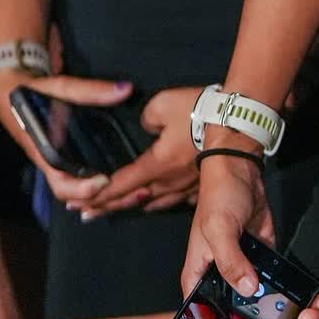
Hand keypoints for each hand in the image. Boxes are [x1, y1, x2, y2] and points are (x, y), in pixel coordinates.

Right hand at [0, 67, 132, 210]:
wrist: (10, 92)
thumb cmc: (31, 93)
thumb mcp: (58, 87)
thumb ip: (89, 91)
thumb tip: (125, 90)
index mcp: (45, 153)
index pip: (62, 184)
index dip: (83, 189)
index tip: (106, 181)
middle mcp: (53, 164)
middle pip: (76, 196)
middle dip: (105, 198)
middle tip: (138, 192)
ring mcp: (61, 164)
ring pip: (82, 192)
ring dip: (107, 196)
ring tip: (139, 192)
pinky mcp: (69, 158)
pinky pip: (85, 179)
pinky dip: (104, 186)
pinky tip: (128, 184)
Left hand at [82, 85, 202, 218]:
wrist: (241, 124)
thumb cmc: (202, 111)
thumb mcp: (163, 104)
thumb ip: (146, 118)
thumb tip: (146, 128)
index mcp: (156, 164)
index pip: (119, 185)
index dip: (97, 196)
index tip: (78, 205)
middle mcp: (169, 181)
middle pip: (131, 199)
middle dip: (106, 207)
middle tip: (85, 214)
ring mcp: (187, 187)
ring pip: (153, 203)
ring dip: (131, 206)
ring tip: (115, 210)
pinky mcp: (202, 186)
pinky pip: (175, 200)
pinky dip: (159, 203)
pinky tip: (155, 204)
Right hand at [182, 159, 318, 318]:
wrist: (240, 173)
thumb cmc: (218, 200)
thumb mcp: (218, 229)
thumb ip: (231, 260)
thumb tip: (248, 289)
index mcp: (201, 285)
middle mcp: (224, 287)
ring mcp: (249, 278)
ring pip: (271, 311)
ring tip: (314, 318)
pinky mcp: (269, 266)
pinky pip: (287, 289)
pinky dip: (304, 297)